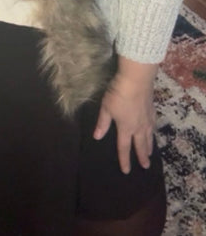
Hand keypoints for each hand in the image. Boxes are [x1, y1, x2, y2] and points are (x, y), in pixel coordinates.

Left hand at [93, 58, 157, 173]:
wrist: (136, 80)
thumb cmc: (118, 94)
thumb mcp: (106, 108)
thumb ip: (102, 123)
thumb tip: (97, 137)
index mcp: (125, 128)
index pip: (124, 148)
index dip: (125, 160)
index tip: (127, 171)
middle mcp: (138, 127)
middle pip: (140, 145)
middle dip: (142, 157)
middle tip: (146, 167)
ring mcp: (147, 119)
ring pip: (149, 137)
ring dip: (149, 147)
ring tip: (149, 154)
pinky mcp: (152, 110)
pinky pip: (153, 126)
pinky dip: (153, 133)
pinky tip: (153, 132)